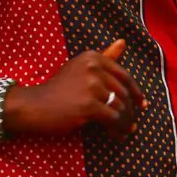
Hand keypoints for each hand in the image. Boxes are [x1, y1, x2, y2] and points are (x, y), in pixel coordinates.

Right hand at [5, 40, 145, 139]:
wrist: (35, 105)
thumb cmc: (58, 88)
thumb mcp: (80, 68)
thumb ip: (104, 56)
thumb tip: (123, 41)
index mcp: (92, 57)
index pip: (124, 75)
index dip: (135, 92)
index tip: (141, 104)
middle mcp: (93, 67)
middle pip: (123, 92)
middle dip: (129, 110)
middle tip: (131, 123)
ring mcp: (91, 86)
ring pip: (120, 107)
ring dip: (125, 122)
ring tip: (125, 130)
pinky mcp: (89, 105)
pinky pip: (114, 119)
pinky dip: (118, 129)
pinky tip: (117, 135)